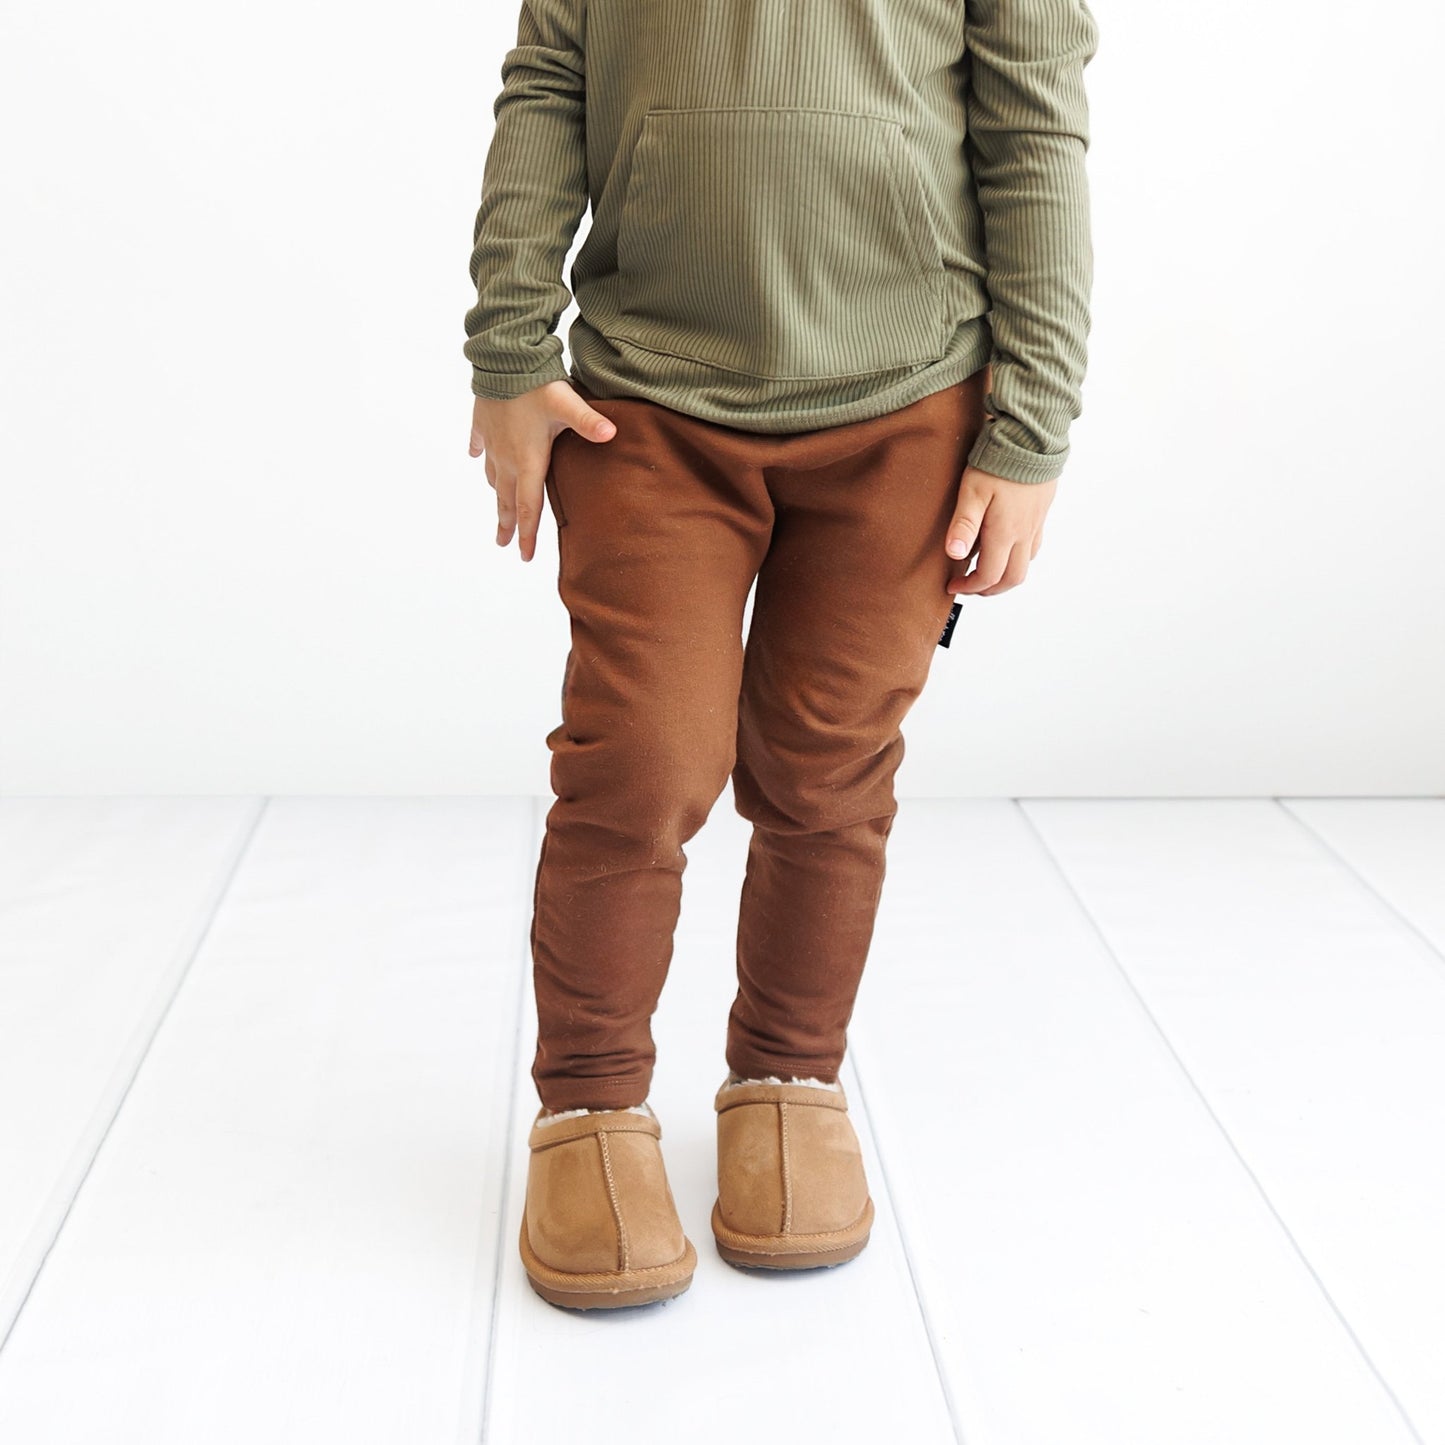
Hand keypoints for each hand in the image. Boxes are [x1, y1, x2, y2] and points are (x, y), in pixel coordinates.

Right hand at [468, 381, 616, 561]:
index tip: (524, 556)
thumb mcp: (567, 403)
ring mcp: (492, 441)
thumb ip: (589, 421)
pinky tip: (476, 457)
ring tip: (497, 509)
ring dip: (495, 495)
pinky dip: (480, 455)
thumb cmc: (535, 383)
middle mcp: (507, 457)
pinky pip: (479, 445)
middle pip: (506, 499)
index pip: (528, 507)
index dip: (528, 534)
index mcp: (528, 460)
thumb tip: (613, 434)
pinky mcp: (482, 422)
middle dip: (508, 524)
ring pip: (492, 476)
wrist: (501, 356)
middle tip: (504, 544)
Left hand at [945, 466, 1055, 596]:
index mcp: (1005, 533)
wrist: (1032, 437)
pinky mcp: (1040, 513)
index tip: (953, 585)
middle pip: (1012, 579)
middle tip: (969, 586)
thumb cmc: (999, 461)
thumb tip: (955, 555)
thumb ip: (964, 525)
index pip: (989, 576)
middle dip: (989, 589)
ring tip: (984, 571)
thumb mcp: (972, 491)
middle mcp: (1023, 533)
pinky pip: (1033, 547)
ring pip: (1025, 565)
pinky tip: (1005, 548)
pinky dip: (1018, 558)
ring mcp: (1035, 524)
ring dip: (1005, 576)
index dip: (969, 587)